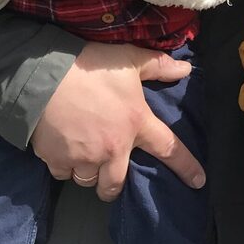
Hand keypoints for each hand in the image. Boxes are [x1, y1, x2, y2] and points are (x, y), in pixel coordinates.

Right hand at [31, 41, 203, 201]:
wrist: (44, 74)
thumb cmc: (91, 66)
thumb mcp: (129, 59)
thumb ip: (158, 66)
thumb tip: (186, 70)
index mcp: (136, 124)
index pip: (169, 149)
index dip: (186, 167)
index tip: (199, 182)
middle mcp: (113, 148)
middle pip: (115, 184)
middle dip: (112, 183)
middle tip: (107, 170)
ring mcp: (84, 157)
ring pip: (88, 180)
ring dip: (87, 173)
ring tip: (83, 156)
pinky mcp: (56, 159)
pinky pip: (63, 174)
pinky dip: (64, 166)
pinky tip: (62, 150)